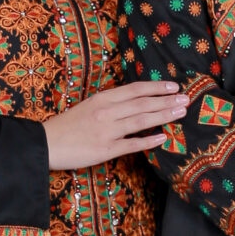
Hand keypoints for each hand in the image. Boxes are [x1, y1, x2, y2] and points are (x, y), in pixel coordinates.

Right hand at [45, 81, 181, 169]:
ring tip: (180, 112)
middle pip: (143, 103)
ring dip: (163, 115)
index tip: (174, 85)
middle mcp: (107, 112)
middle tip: (187, 99)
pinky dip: (148, 141)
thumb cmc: (68, 124)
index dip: (157, 87)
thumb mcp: (89, 105)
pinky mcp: (105, 150)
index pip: (135, 89)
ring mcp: (107, 131)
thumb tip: (137, 101)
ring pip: (141, 121)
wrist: (47, 143)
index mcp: (103, 98)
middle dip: (167, 100)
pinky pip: (131, 145)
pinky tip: (163, 137)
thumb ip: (112, 103)